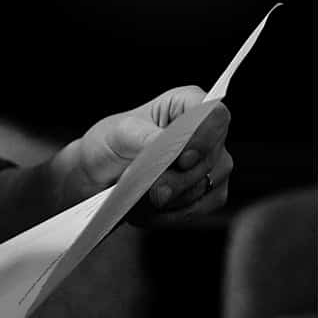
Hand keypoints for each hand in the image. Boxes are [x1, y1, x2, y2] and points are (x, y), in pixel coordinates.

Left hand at [70, 86, 232, 224]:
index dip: (204, 137)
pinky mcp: (208, 193)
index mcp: (187, 104)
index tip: (181, 157)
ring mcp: (212, 164)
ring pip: (207, 186)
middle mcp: (207, 133)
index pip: (215, 116)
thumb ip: (143, 135)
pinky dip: (173, 214)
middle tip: (153, 191)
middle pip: (213, 157)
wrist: (102, 172)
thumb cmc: (112, 142)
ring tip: (141, 200)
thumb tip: (162, 143)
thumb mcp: (119, 132)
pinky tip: (150, 212)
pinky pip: (200, 208)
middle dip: (180, 178)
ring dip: (173, 198)